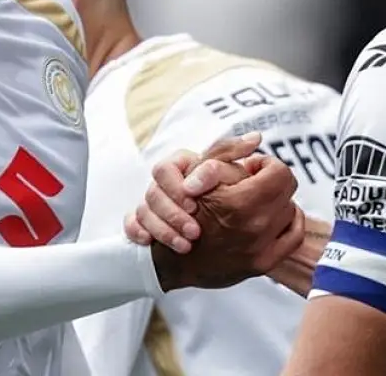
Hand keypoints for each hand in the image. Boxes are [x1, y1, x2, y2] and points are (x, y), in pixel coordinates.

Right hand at [126, 134, 259, 252]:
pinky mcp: (143, 223)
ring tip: (186, 245)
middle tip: (195, 231)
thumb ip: (234, 154)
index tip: (195, 203)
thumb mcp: (227, 170)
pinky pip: (130, 225)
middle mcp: (162, 184)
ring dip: (163, 229)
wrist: (213, 227)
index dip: (176, 187)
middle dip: (173, 214)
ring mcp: (151, 204)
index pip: (164, 169)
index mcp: (178, 167)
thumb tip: (255, 138)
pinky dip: (138, 232)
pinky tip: (150, 242)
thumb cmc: (220, 190)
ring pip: (143, 211)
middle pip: (152, 193)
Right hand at [150, 154, 304, 291]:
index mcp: (241, 202)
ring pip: (290, 212)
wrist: (175, 257)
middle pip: (287, 191)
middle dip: (269, 182)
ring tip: (255, 202)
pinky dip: (288, 223)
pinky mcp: (263, 264)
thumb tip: (256, 138)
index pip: (280, 172)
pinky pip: (295, 237)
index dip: (264, 164)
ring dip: (275, 203)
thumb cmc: (185, 208)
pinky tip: (272, 218)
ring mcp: (261, 249)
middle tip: (250, 184)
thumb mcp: (198, 171)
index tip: (249, 168)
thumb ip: (226, 150)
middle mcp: (256, 227)